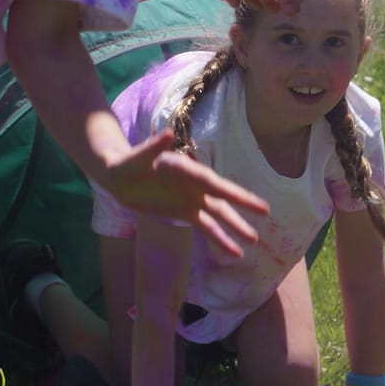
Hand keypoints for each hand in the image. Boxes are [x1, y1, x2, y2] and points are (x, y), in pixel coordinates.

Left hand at [103, 129, 267, 256]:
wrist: (118, 177)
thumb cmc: (127, 163)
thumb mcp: (137, 157)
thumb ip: (153, 148)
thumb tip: (167, 133)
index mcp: (186, 170)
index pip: (212, 182)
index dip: (232, 192)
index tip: (252, 201)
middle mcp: (194, 185)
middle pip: (222, 198)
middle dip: (242, 206)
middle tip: (265, 215)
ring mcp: (191, 199)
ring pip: (218, 215)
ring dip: (234, 227)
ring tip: (252, 242)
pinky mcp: (184, 212)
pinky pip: (206, 227)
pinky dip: (220, 239)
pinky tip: (233, 252)